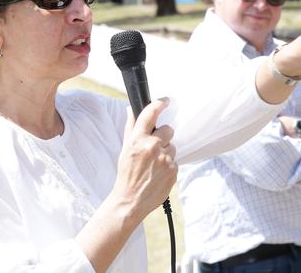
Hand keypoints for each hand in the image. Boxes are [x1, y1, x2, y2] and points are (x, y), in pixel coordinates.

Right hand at [112, 98, 176, 220]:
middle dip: (163, 136)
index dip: (159, 104)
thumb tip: (132, 110)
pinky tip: (158, 173)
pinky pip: (175, 160)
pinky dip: (168, 165)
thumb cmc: (126, 174)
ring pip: (172, 146)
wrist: (130, 200)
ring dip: (166, 152)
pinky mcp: (173, 170)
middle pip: (168, 129)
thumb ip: (131, 127)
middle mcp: (152, 146)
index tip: (166, 101)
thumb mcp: (125, 149)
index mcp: (137, 139)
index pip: (150, 114)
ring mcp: (164, 159)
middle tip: (153, 148)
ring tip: (153, 165)